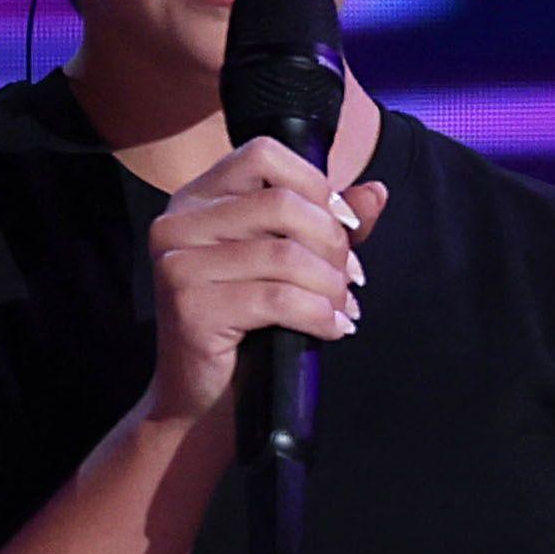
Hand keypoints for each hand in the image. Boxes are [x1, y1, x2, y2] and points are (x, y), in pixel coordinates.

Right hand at [145, 135, 387, 430]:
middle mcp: (177, 223)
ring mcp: (177, 264)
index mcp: (198, 199)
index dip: (316, 184)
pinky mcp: (189, 307)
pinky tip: (332, 329)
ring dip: (330, 284)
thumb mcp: (292, 263)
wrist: (204, 399)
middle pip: (282, 203)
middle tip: (350, 280)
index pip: (263, 154)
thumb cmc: (250, 324)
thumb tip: (377, 191)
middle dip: (332, 242)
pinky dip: (318, 314)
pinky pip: (277, 299)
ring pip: (285, 254)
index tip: (346, 225)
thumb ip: (330, 222)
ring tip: (342, 307)